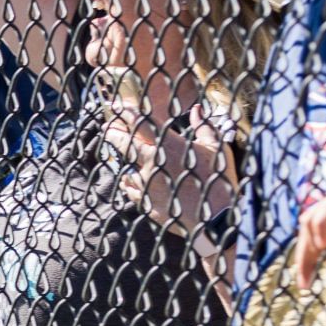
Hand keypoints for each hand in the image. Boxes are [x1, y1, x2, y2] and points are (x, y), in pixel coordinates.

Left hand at [104, 104, 236, 239]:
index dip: (125, 113)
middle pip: (124, 143)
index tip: (116, 107)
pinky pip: (132, 189)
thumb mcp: (216, 148)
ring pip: (129, 169)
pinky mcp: (145, 201)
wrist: (216, 218)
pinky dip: (132, 184)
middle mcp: (153, 162)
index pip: (140, 123)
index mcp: (169, 145)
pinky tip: (132, 181)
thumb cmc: (218, 179)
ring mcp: (147, 183)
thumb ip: (203, 126)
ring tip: (131, 162)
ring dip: (129, 164)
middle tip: (108, 128)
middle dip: (113, 133)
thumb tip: (197, 109)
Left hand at [293, 129, 325, 290]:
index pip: (321, 222)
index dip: (317, 247)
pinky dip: (320, 233)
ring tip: (325, 270)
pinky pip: (323, 216)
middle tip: (304, 284)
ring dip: (310, 251)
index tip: (324, 270)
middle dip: (305, 255)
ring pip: (310, 222)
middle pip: (310, 223)